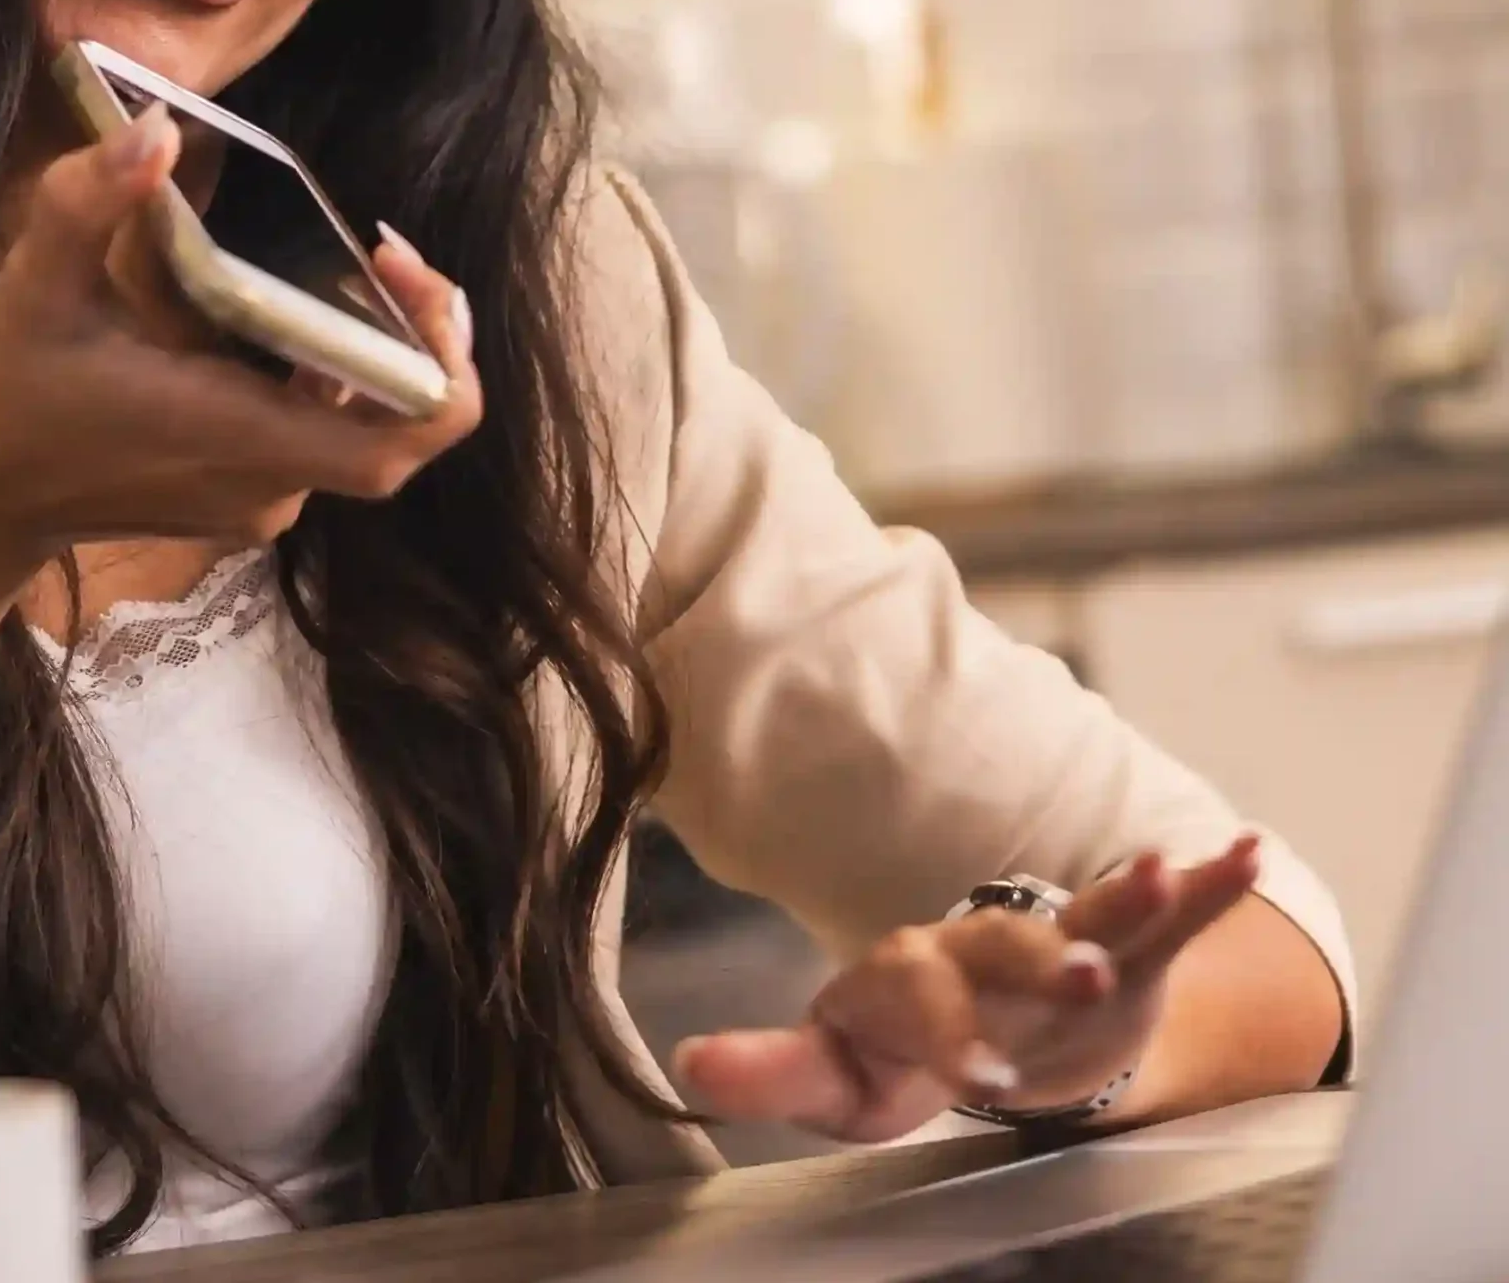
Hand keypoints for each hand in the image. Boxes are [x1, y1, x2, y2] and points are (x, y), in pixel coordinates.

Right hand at [0, 108, 483, 588]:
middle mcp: (271, 483)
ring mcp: (263, 499)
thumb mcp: (35, 283)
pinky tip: (291, 312)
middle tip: (384, 252)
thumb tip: (157, 127)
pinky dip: (335, 376)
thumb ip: (90, 200)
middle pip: (405, 427)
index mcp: (239, 435)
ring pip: (367, 428)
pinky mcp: (249, 498)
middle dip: (418, 336)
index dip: (440, 356)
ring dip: (377, 350)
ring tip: (350, 266)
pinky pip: (325, 438)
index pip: (404, 436)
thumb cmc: (9, 390)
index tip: (400, 268)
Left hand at [672, 833, 1264, 1140]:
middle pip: (1007, 948)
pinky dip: (1204, 881)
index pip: (916, 997)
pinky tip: (1238, 849)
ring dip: (1125, 898)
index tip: (978, 1076)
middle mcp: (980, 950)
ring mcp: (1054, 942)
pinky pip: (1163, 911)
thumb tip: (689, 1067)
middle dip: (1043, 964)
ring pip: (1088, 912)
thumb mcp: (840, 1077)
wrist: (981, 1016)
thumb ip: (774, 1071)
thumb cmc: (906, 1049)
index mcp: (908, 982)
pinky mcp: (1118, 946)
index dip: (944, 1033)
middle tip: (1084, 974)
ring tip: (1161, 877)